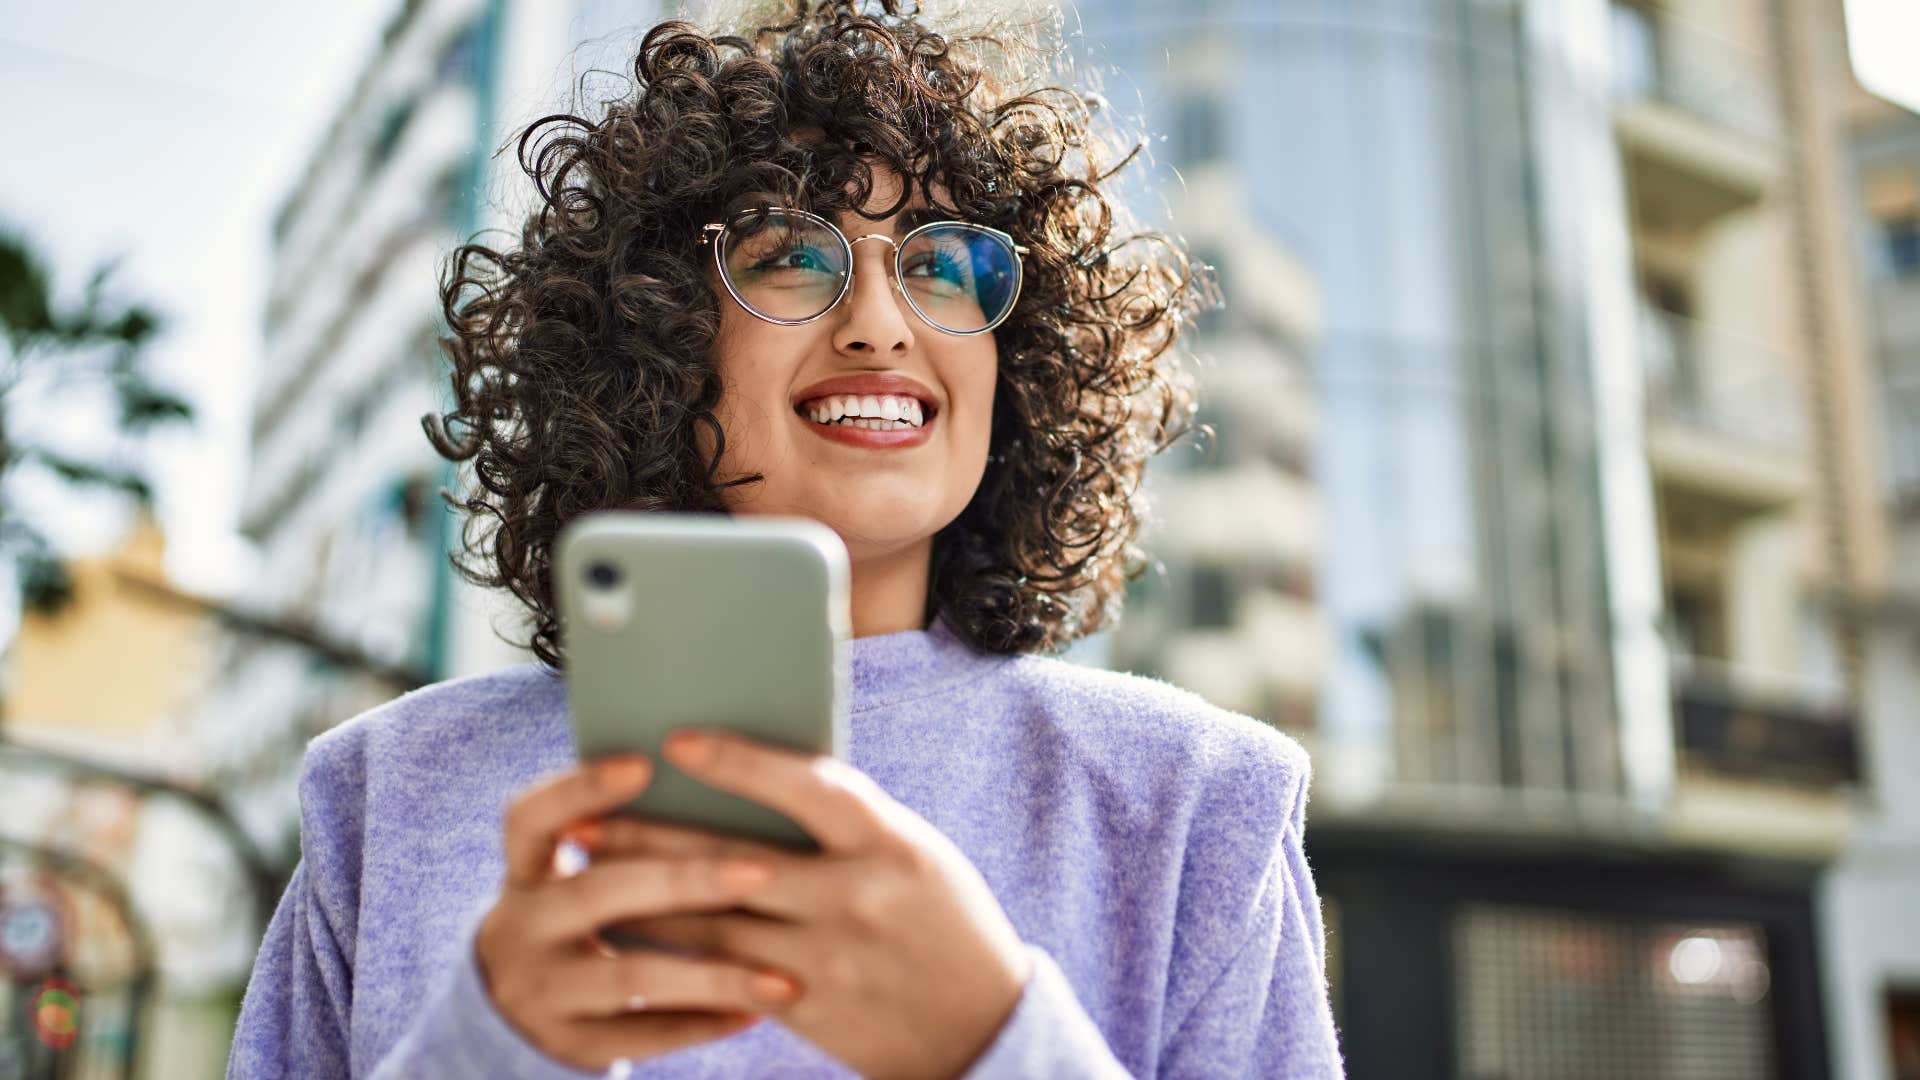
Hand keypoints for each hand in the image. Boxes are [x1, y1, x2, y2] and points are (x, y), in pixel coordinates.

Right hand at [473, 755, 807, 1071]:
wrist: (520, 1013)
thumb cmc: (589, 916)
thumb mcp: (579, 875)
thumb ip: (632, 840)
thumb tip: (732, 785)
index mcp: (526, 870)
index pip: (533, 817)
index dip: (581, 788)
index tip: (645, 763)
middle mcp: (519, 928)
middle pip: (599, 891)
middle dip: (685, 878)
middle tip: (763, 871)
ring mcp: (539, 993)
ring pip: (632, 976)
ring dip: (714, 973)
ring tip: (785, 974)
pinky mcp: (569, 1045)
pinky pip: (646, 1035)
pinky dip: (706, 1022)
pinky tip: (761, 1009)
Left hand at [593, 729, 1031, 1079]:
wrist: (981, 1026)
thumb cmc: (942, 918)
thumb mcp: (913, 854)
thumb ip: (845, 825)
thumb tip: (751, 784)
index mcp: (890, 842)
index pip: (807, 787)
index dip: (741, 763)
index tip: (677, 741)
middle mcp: (856, 897)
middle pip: (734, 860)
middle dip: (651, 838)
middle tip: (587, 819)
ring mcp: (828, 957)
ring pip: (713, 923)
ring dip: (642, 898)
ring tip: (589, 872)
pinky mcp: (806, 1006)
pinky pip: (721, 975)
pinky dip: (670, 952)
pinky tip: (628, 933)